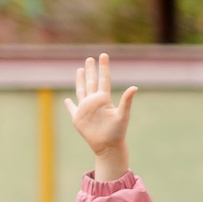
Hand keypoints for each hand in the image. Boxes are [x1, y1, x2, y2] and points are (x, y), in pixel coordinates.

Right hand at [65, 52, 137, 183]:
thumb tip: (135, 87)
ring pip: (81, 90)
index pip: (103, 79)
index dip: (103, 68)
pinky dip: (69, 104)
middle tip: (90, 59)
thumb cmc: (118, 132)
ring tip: (80, 70)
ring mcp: (86, 109)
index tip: (103, 55)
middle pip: (91, 82)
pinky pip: (72, 109)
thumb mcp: (122, 115)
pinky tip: (68, 100)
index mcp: (104, 99)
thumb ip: (127, 101)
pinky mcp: (78, 118)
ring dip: (80, 80)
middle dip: (90, 70)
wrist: (108, 146)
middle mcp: (94, 101)